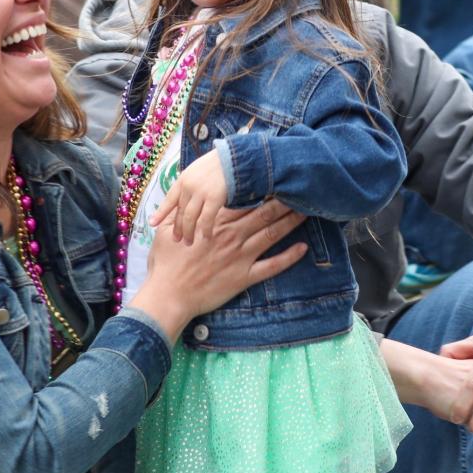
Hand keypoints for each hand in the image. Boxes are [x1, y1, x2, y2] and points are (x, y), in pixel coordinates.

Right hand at [131, 199, 307, 340]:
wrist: (169, 294)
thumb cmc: (165, 263)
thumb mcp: (166, 231)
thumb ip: (177, 213)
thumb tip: (181, 199)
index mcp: (215, 222)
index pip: (243, 200)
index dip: (259, 188)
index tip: (272, 178)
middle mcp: (232, 235)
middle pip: (264, 213)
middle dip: (283, 200)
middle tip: (300, 189)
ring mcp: (240, 256)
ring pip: (271, 234)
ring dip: (290, 222)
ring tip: (307, 211)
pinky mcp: (244, 277)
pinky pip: (272, 266)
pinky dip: (289, 258)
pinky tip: (303, 248)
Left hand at [149, 150, 226, 242]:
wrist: (234, 157)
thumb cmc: (219, 163)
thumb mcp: (198, 169)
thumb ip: (191, 183)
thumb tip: (188, 199)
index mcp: (183, 179)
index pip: (169, 199)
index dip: (161, 212)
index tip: (152, 223)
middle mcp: (189, 187)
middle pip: (180, 212)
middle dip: (178, 228)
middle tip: (177, 240)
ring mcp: (201, 193)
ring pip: (190, 218)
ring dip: (188, 232)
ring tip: (188, 242)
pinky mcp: (214, 198)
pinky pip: (206, 219)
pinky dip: (205, 229)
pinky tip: (205, 237)